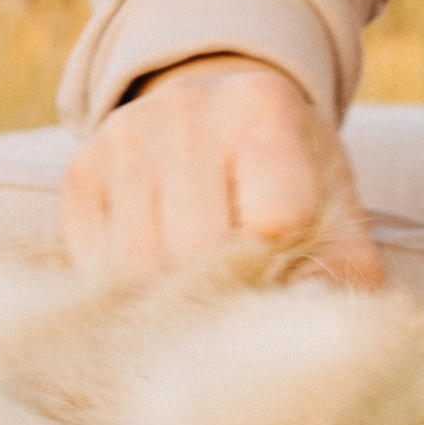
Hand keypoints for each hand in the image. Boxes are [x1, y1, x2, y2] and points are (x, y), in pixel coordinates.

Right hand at [61, 54, 383, 285]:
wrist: (222, 127)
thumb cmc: (290, 187)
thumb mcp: (336, 219)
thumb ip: (342, 273)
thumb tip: (308, 314)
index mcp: (265, 111)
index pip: (274, 222)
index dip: (281, 273)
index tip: (285, 282)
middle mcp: (186, 110)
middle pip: (196, 250)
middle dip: (222, 295)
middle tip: (238, 302)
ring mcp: (125, 137)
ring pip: (139, 268)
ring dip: (172, 303)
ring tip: (201, 294)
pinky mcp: (81, 170)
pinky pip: (96, 268)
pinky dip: (129, 293)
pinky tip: (160, 279)